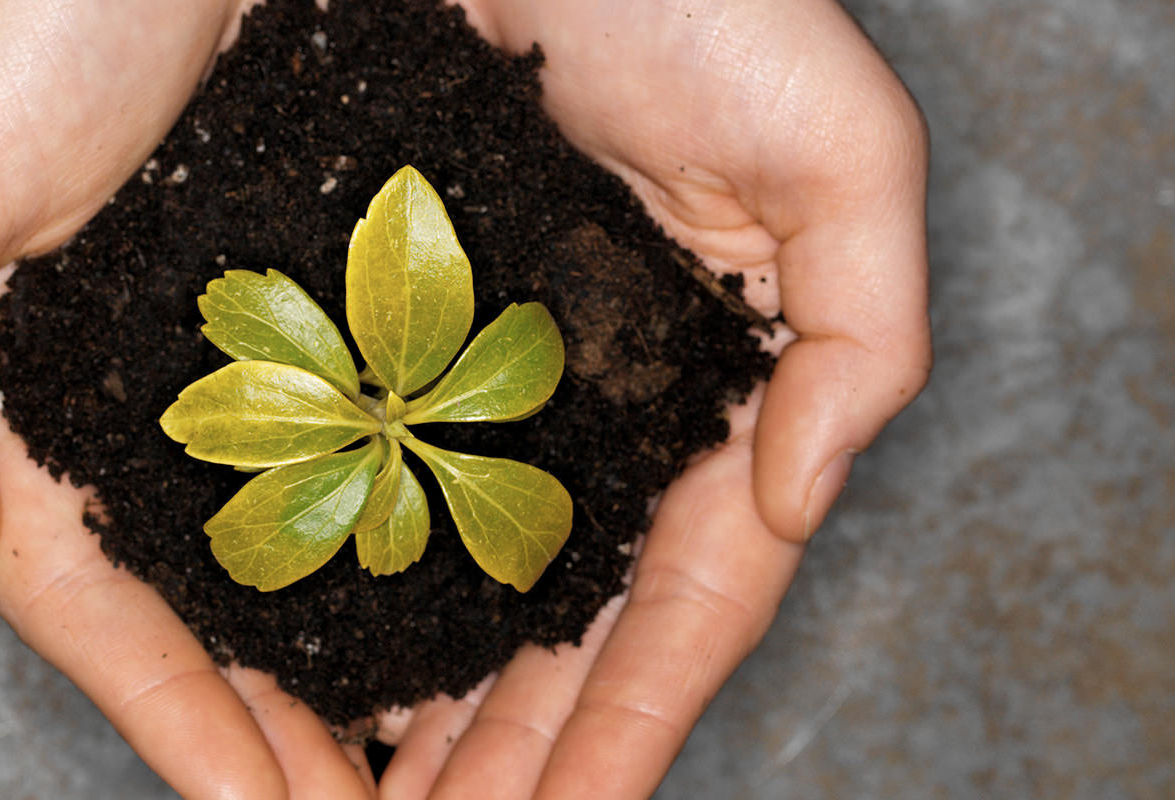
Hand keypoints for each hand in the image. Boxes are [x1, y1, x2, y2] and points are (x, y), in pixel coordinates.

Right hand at [0, 1, 374, 796]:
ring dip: (349, 650)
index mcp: (27, 377)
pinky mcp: (344, 271)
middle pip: (205, 591)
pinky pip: (376, 432)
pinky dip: (406, 525)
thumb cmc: (33, 1)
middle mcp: (140, 374)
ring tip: (418, 755)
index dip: (166, 714)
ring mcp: (249, 332)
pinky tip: (463, 593)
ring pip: (298, 532)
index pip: (88, 592)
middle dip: (267, 719)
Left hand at [369, 2, 929, 797]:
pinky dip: (348, 585)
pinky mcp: (383, 327)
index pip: (687, 596)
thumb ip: (863, 332)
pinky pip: (362, 484)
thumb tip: (796, 503)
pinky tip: (310, 670)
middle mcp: (595, 401)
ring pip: (461, 580)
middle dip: (521, 750)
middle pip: (563, 622)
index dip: (636, 722)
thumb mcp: (841, 151)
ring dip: (432, 703)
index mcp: (710, 384)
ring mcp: (485, 374)